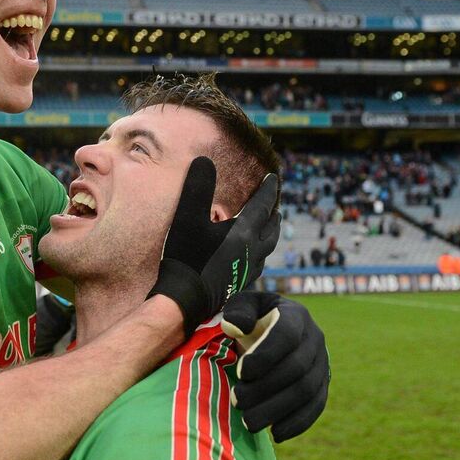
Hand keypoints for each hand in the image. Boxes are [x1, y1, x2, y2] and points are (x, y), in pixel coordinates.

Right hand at [148, 158, 279, 337]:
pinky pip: (258, 265)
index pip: (262, 205)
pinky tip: (250, 258)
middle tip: (275, 207)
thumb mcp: (187, 216)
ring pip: (268, 249)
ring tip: (268, 229)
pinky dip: (260, 254)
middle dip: (274, 215)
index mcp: (244, 232)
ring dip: (270, 235)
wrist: (184, 299)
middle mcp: (252, 251)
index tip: (272, 178)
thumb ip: (197, 186)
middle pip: (271, 229)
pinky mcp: (239, 285)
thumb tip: (204, 160)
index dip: (267, 189)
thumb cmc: (187, 257)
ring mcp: (247, 270)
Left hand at [221, 291, 328, 442]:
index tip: (241, 372)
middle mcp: (315, 339)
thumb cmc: (251, 317)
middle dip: (265, 388)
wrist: (270, 329)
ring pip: (306, 391)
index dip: (266, 356)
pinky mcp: (323, 385)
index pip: (286, 336)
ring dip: (277, 410)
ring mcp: (322, 363)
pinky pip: (316, 406)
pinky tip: (275, 434)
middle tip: (237, 401)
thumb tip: (236, 327)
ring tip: (249, 422)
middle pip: (296, 368)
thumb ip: (238, 311)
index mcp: (296, 316)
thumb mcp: (242, 306)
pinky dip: (297, 423)